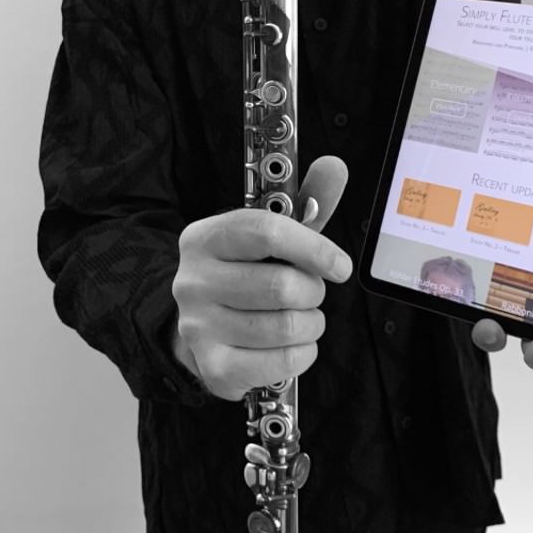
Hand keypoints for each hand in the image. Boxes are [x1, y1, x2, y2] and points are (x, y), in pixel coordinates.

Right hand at [171, 156, 350, 400]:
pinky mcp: (214, 365)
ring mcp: (199, 326)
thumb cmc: (245, 271)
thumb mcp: (270, 233)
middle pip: (280, 286)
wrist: (202, 324)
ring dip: (311, 323)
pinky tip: (293, 344)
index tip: (339, 265)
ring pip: (285, 327)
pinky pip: (280, 362)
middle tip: (311, 291)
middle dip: (312, 291)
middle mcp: (193, 281)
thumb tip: (336, 166)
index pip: (265, 232)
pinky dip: (301, 354)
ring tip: (303, 317)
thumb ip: (306, 201)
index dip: (313, 247)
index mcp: (205, 238)